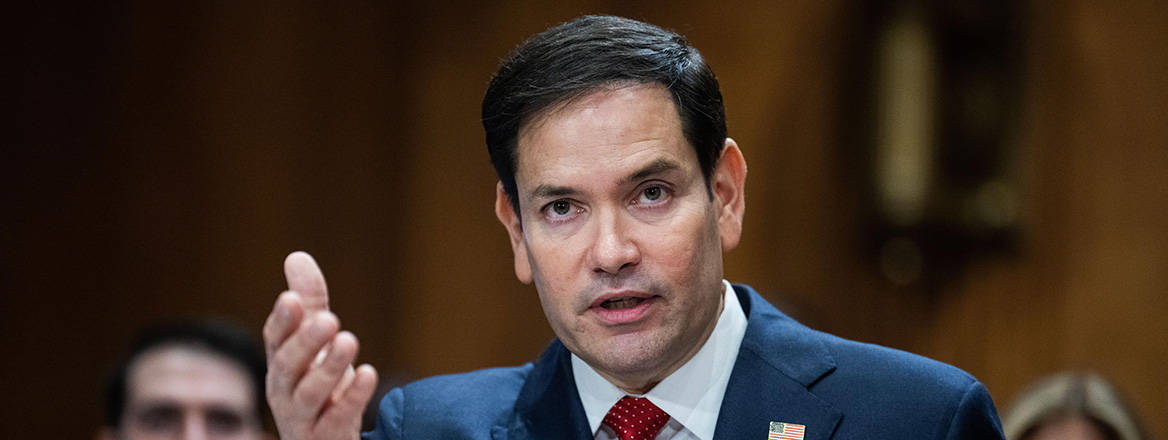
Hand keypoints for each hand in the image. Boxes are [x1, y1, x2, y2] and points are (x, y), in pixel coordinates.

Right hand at [263, 251, 377, 439]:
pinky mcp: (325, 437)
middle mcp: (284, 390)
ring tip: (349, 340)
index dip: (282, 321)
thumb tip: (297, 256)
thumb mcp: (315, 342)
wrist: (325, 439)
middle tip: (329, 319)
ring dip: (328, 368)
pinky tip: (368, 374)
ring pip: (308, 395)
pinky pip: (336, 419)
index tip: (292, 299)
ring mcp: (302, 417)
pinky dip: (351, 398)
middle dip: (305, 342)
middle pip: (286, 366)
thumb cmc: (319, 383)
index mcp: (281, 363)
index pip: (274, 339)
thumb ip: (310, 301)